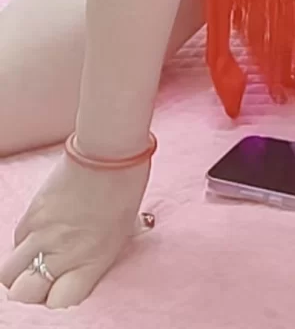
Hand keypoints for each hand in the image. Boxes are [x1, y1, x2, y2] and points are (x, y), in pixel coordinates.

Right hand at [0, 150, 152, 308]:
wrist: (108, 150)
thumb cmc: (126, 186)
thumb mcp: (123, 230)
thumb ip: (101, 254)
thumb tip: (94, 259)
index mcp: (93, 261)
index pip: (59, 302)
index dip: (57, 298)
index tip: (62, 288)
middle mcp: (64, 253)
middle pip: (25, 293)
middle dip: (31, 291)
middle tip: (43, 279)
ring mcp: (44, 233)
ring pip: (9, 272)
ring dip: (20, 270)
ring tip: (34, 260)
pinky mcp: (32, 213)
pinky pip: (15, 240)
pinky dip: (23, 244)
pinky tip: (38, 234)